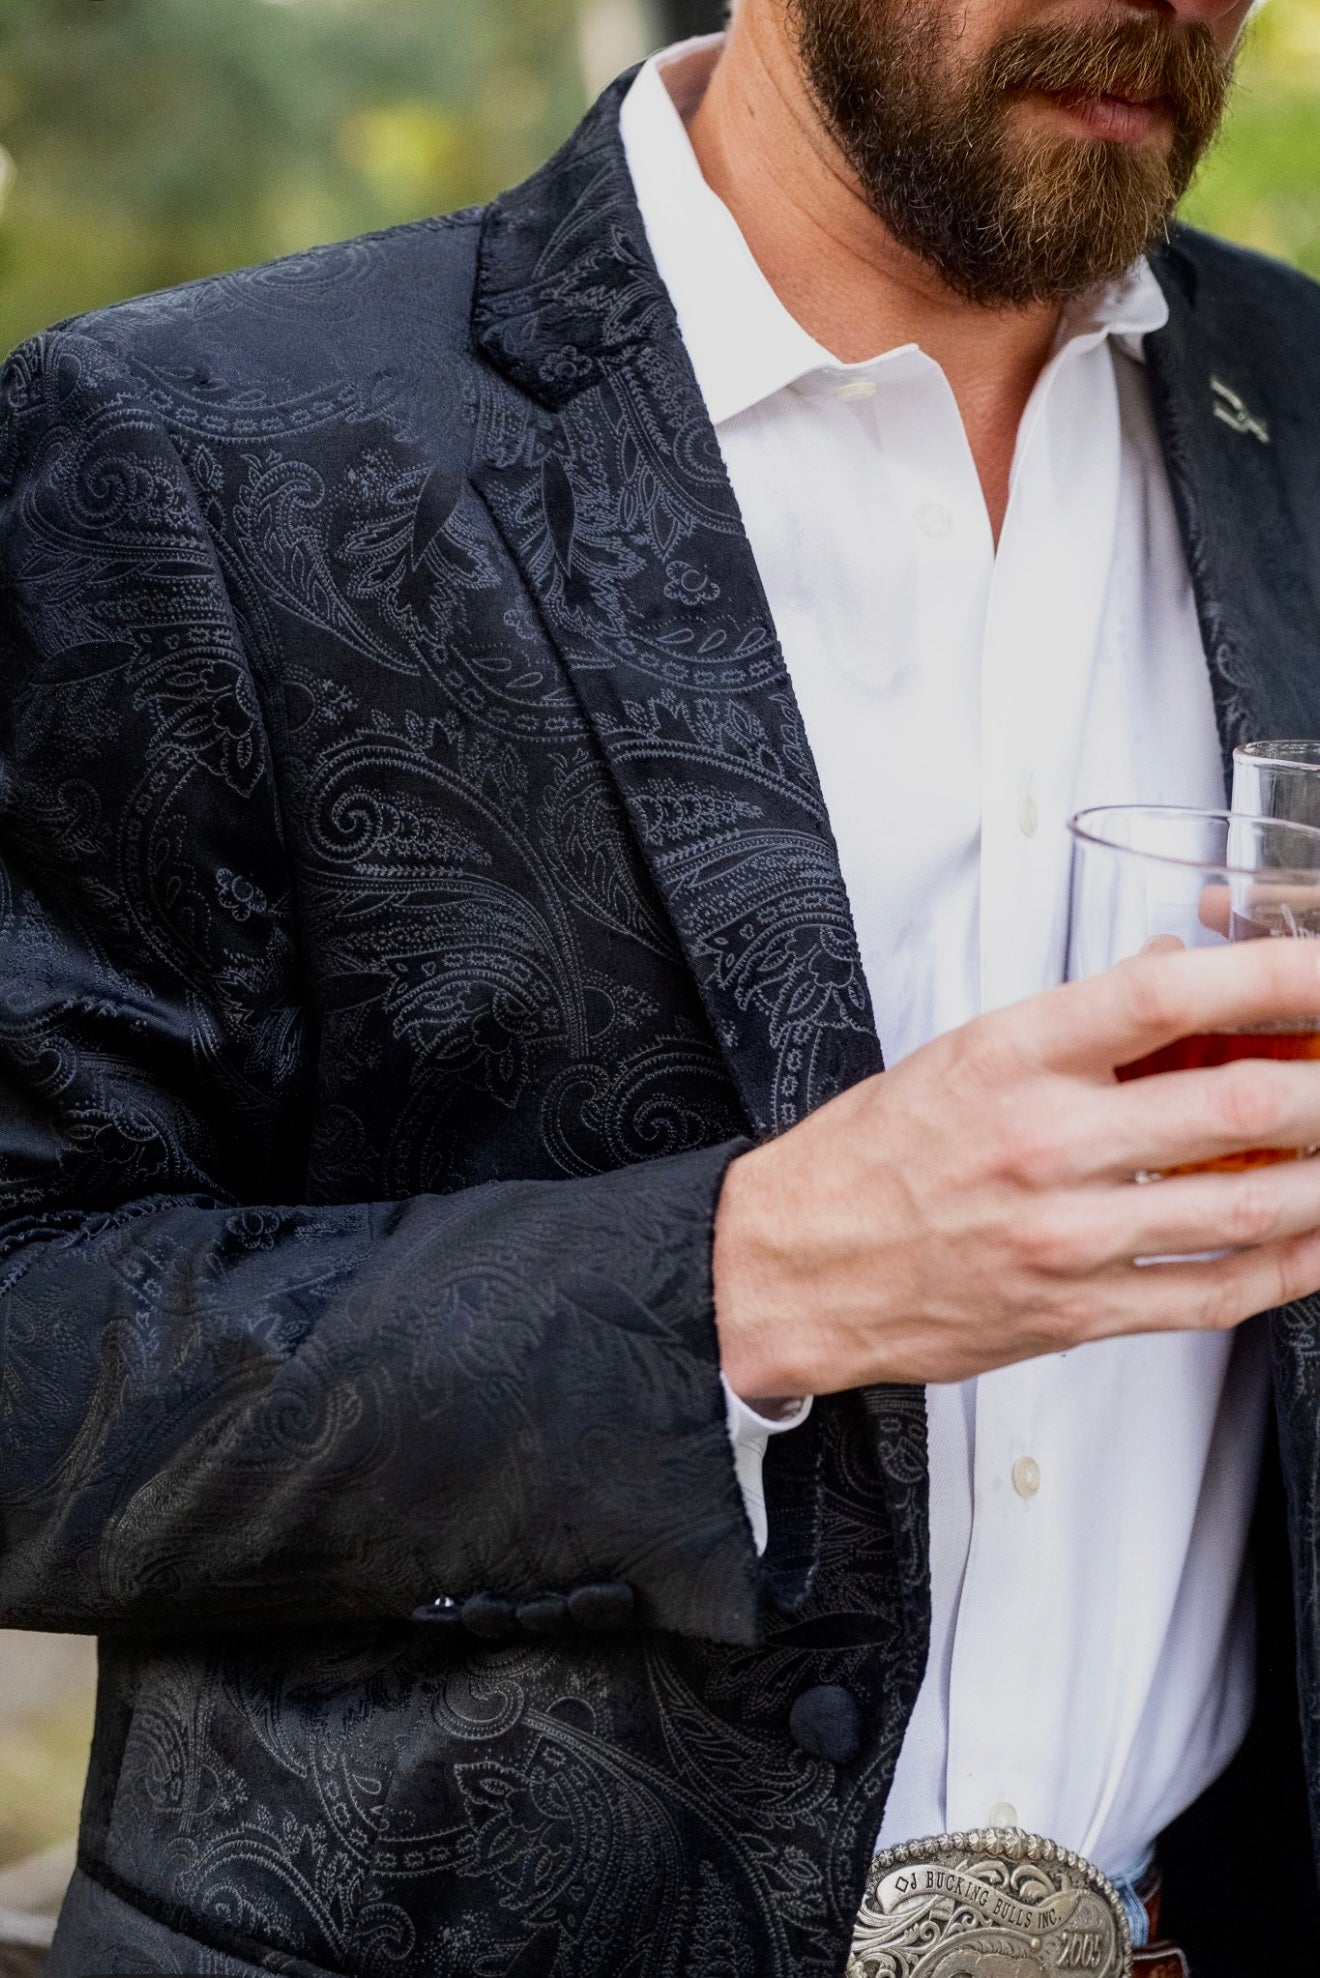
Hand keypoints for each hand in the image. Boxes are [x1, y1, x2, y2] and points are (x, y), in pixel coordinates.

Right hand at [714, 938, 1319, 1399]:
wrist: (791, 1268)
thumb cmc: (868, 1159)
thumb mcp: (963, 1054)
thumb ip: (1081, 1021)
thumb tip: (1174, 975)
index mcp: (1013, 1057)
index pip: (1171, 995)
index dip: (1276, 972)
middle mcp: (1045, 1142)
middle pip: (1238, 1103)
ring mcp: (1067, 1235)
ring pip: (1246, 1206)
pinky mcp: (1077, 1311)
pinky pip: (1212, 1293)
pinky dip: (1289, 1267)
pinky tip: (1315, 1241)